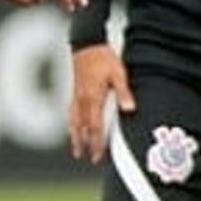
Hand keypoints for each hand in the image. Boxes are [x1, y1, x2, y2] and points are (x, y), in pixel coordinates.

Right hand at [68, 44, 134, 162]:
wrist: (86, 43)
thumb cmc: (103, 57)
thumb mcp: (118, 72)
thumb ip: (123, 92)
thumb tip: (129, 109)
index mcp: (93, 98)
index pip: (95, 126)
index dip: (96, 143)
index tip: (96, 156)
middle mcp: (82, 99)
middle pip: (82, 127)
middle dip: (83, 143)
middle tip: (83, 157)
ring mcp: (76, 95)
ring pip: (73, 121)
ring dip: (74, 136)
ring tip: (75, 148)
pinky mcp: (74, 90)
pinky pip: (71, 112)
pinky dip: (71, 123)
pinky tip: (72, 127)